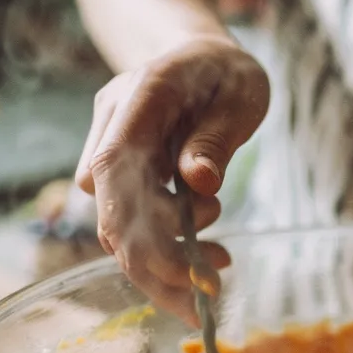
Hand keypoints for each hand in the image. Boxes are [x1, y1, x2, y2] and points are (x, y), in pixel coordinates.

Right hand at [77, 35, 269, 320]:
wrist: (203, 59)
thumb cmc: (226, 73)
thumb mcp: (240, 94)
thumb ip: (217, 137)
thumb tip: (200, 183)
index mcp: (139, 97)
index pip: (115, 166)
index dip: (139, 224)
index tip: (182, 268)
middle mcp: (113, 126)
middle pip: (112, 209)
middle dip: (156, 264)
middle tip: (208, 292)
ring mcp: (112, 152)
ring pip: (119, 226)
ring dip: (165, 264)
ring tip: (219, 270)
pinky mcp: (124, 178)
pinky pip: (133, 224)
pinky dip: (167, 251)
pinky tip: (207, 258)